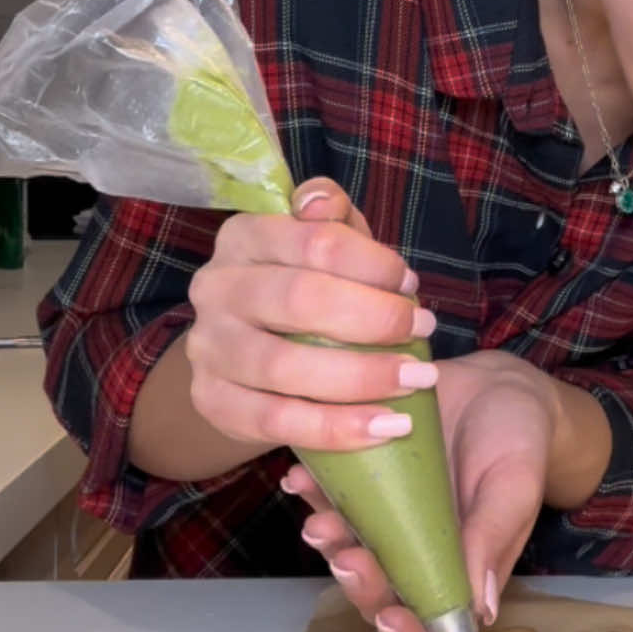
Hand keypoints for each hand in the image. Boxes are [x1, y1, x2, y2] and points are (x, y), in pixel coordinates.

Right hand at [183, 178, 437, 456]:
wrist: (247, 351)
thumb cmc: (302, 286)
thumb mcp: (321, 242)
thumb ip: (333, 218)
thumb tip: (321, 203)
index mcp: (244, 237)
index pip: (314, 240)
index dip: (372, 263)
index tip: (411, 284)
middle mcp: (216, 287)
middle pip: (300, 299)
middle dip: (374, 318)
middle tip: (424, 329)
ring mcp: (208, 347)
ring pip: (284, 365)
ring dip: (360, 376)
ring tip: (415, 381)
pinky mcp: (212, 401)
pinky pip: (275, 420)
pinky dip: (334, 427)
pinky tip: (382, 428)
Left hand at [283, 348, 558, 631]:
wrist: (496, 384)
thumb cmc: (519, 443)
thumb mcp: (514, 486)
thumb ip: (492, 537)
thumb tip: (481, 608)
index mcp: (460, 570)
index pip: (427, 622)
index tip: (392, 618)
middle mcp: (416, 553)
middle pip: (377, 590)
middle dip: (359, 583)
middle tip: (350, 558)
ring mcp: (386, 519)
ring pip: (347, 546)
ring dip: (329, 541)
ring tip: (319, 522)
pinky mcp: (365, 482)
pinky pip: (332, 494)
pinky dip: (314, 491)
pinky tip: (302, 478)